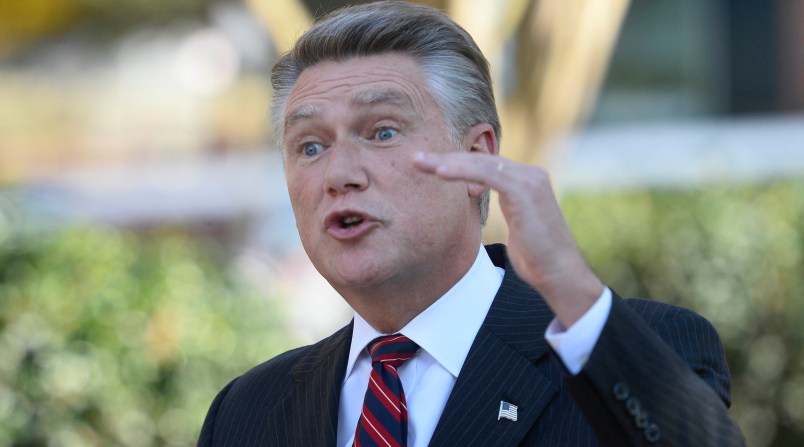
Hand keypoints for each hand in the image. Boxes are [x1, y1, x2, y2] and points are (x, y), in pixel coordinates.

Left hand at [413, 151, 603, 326]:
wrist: (559, 273)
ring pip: (480, 163)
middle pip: (480, 159)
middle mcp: (530, 174)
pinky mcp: (524, 189)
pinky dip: (461, 171)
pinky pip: (486, 174)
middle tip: (416, 158)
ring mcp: (529, 179)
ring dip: (446, 162)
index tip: (429, 165)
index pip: (485, 165)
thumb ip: (505, 209)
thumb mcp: (516, 227)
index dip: (456, 164)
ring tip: (419, 162)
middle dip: (445, 157)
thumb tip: (485, 206)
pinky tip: (440, 172)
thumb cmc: (536, 258)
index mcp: (526, 181)